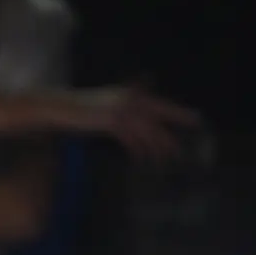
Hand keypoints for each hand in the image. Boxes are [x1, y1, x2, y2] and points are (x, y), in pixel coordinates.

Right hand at [62, 84, 202, 163]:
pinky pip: (131, 139)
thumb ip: (122, 107)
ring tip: (166, 161)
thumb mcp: (105, 104)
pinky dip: (138, 151)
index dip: (179, 113)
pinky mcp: (111, 121)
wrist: (58, 107)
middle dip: (174, 133)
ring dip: (157, 148)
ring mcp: (122, 110)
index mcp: (131, 94)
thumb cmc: (78, 109)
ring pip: (147, 131)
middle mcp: (130, 99)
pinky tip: (142, 160)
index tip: (196, 119)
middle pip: (160, 117)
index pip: (160, 105)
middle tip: (185, 147)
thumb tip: (133, 118)